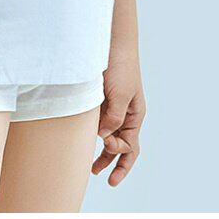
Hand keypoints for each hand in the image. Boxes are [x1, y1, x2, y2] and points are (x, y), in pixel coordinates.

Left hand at [92, 50, 145, 186]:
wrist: (111, 41)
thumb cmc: (121, 66)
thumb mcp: (120, 94)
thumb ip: (113, 117)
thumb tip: (104, 138)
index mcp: (134, 115)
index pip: (131, 146)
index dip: (120, 153)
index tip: (106, 145)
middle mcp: (124, 114)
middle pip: (122, 146)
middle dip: (114, 163)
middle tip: (102, 177)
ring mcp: (112, 107)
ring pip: (108, 137)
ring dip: (103, 153)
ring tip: (92, 168)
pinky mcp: (99, 100)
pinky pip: (98, 122)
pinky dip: (93, 134)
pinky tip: (83, 140)